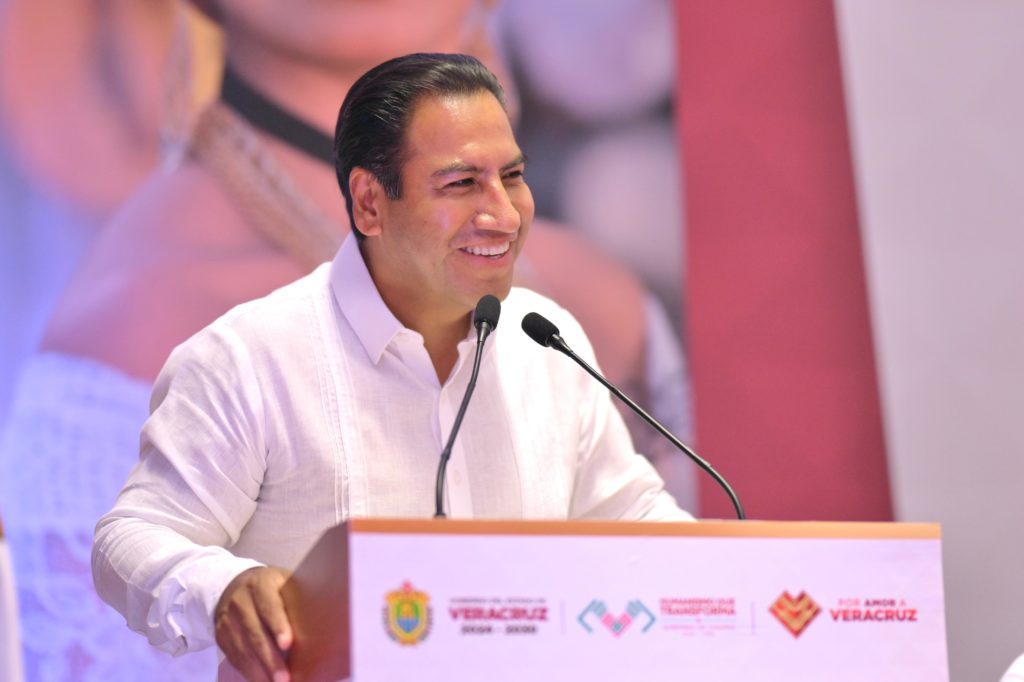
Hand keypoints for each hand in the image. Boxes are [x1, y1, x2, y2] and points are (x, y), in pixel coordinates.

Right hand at [215, 566, 294, 681]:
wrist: (234, 586)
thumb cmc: (272, 588)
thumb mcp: (284, 582)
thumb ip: (296, 598)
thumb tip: (321, 620)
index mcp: (260, 584)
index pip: (269, 606)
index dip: (278, 625)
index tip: (287, 644)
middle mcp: (240, 601)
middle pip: (255, 633)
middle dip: (270, 658)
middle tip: (284, 677)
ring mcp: (227, 620)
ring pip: (243, 649)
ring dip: (260, 671)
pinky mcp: (221, 636)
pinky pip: (235, 658)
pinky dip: (250, 673)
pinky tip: (263, 681)